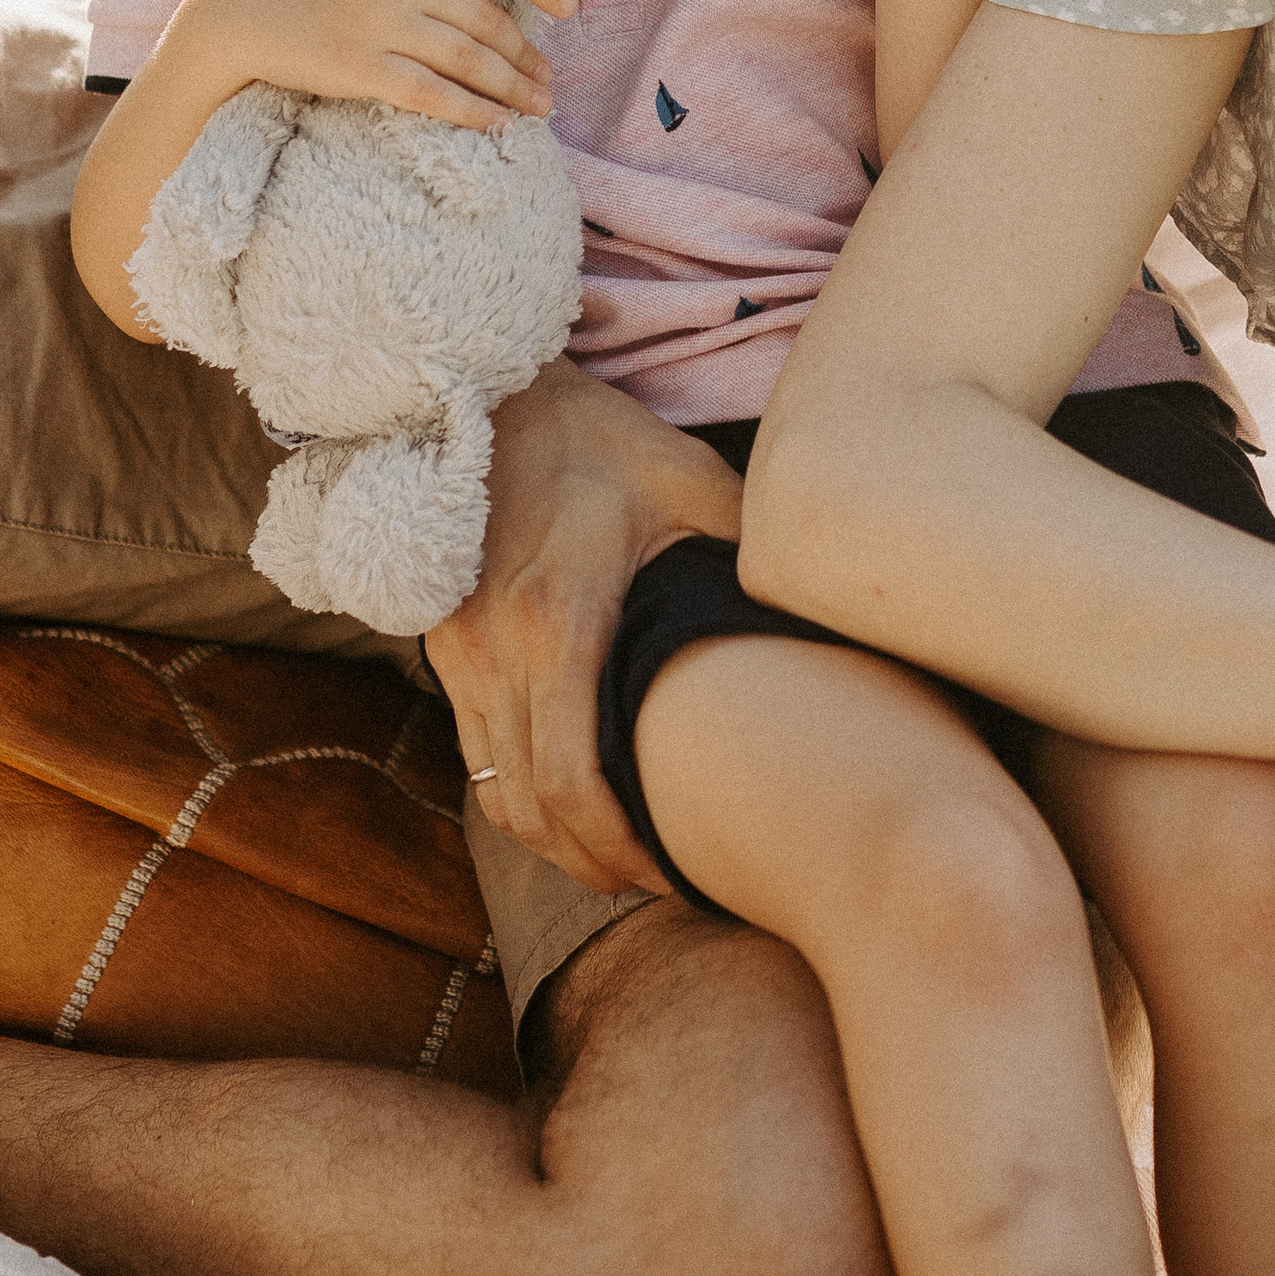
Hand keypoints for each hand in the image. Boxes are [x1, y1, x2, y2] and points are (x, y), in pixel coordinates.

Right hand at [188, 0, 570, 130]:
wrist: (236, 6)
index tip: (567, 5)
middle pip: (484, 17)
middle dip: (525, 53)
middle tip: (550, 77)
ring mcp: (378, 23)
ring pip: (465, 60)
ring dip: (510, 88)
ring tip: (538, 104)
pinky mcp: (359, 68)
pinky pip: (430, 94)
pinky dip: (470, 111)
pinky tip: (497, 124)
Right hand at [424, 359, 748, 895]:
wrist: (491, 393)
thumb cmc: (605, 440)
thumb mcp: (694, 487)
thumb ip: (751, 556)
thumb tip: (832, 609)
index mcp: (559, 620)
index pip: (572, 783)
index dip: (618, 849)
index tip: (671, 874)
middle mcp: (492, 649)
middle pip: (527, 808)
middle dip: (589, 863)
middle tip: (657, 882)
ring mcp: (456, 650)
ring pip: (492, 789)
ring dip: (548, 840)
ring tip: (618, 856)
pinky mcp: (442, 643)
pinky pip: (476, 749)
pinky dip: (518, 792)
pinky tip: (573, 799)